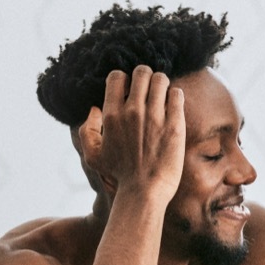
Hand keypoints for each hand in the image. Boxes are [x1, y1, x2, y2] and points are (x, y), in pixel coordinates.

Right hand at [81, 66, 185, 203]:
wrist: (144, 191)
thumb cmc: (119, 176)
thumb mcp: (92, 156)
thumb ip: (86, 130)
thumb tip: (95, 109)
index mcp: (111, 115)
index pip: (117, 76)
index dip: (125, 79)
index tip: (130, 89)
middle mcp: (133, 111)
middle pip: (142, 72)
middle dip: (146, 76)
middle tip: (150, 88)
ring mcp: (155, 116)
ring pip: (161, 79)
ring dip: (162, 83)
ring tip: (163, 94)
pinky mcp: (175, 124)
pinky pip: (177, 94)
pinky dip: (175, 95)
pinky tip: (174, 103)